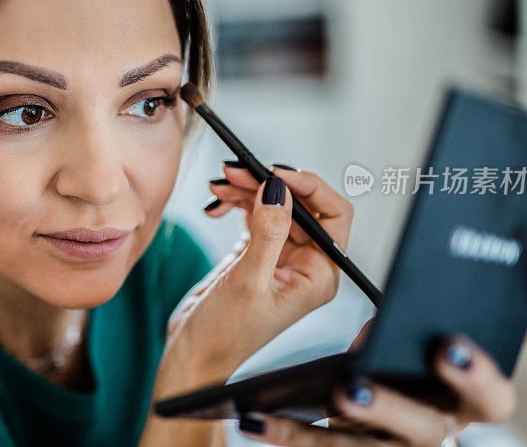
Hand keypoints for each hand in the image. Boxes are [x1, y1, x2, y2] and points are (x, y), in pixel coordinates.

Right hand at [155, 163, 353, 394]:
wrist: (193, 354)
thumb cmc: (225, 333)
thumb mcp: (248, 281)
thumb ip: (267, 231)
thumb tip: (278, 187)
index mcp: (318, 275)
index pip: (332, 215)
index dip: (308, 187)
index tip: (274, 172)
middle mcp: (305, 264)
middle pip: (298, 205)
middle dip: (268, 183)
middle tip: (234, 172)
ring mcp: (280, 258)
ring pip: (274, 206)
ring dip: (247, 191)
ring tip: (219, 185)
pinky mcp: (256, 254)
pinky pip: (253, 216)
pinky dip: (236, 204)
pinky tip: (216, 205)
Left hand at [233, 267, 526, 445]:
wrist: (384, 417)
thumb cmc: (426, 373)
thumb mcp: (456, 342)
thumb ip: (509, 316)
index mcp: (463, 401)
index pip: (490, 398)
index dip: (474, 378)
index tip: (446, 346)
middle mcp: (430, 432)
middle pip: (426, 433)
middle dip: (395, 410)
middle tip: (354, 385)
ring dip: (324, 432)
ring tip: (297, 401)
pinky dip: (282, 433)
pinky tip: (249, 415)